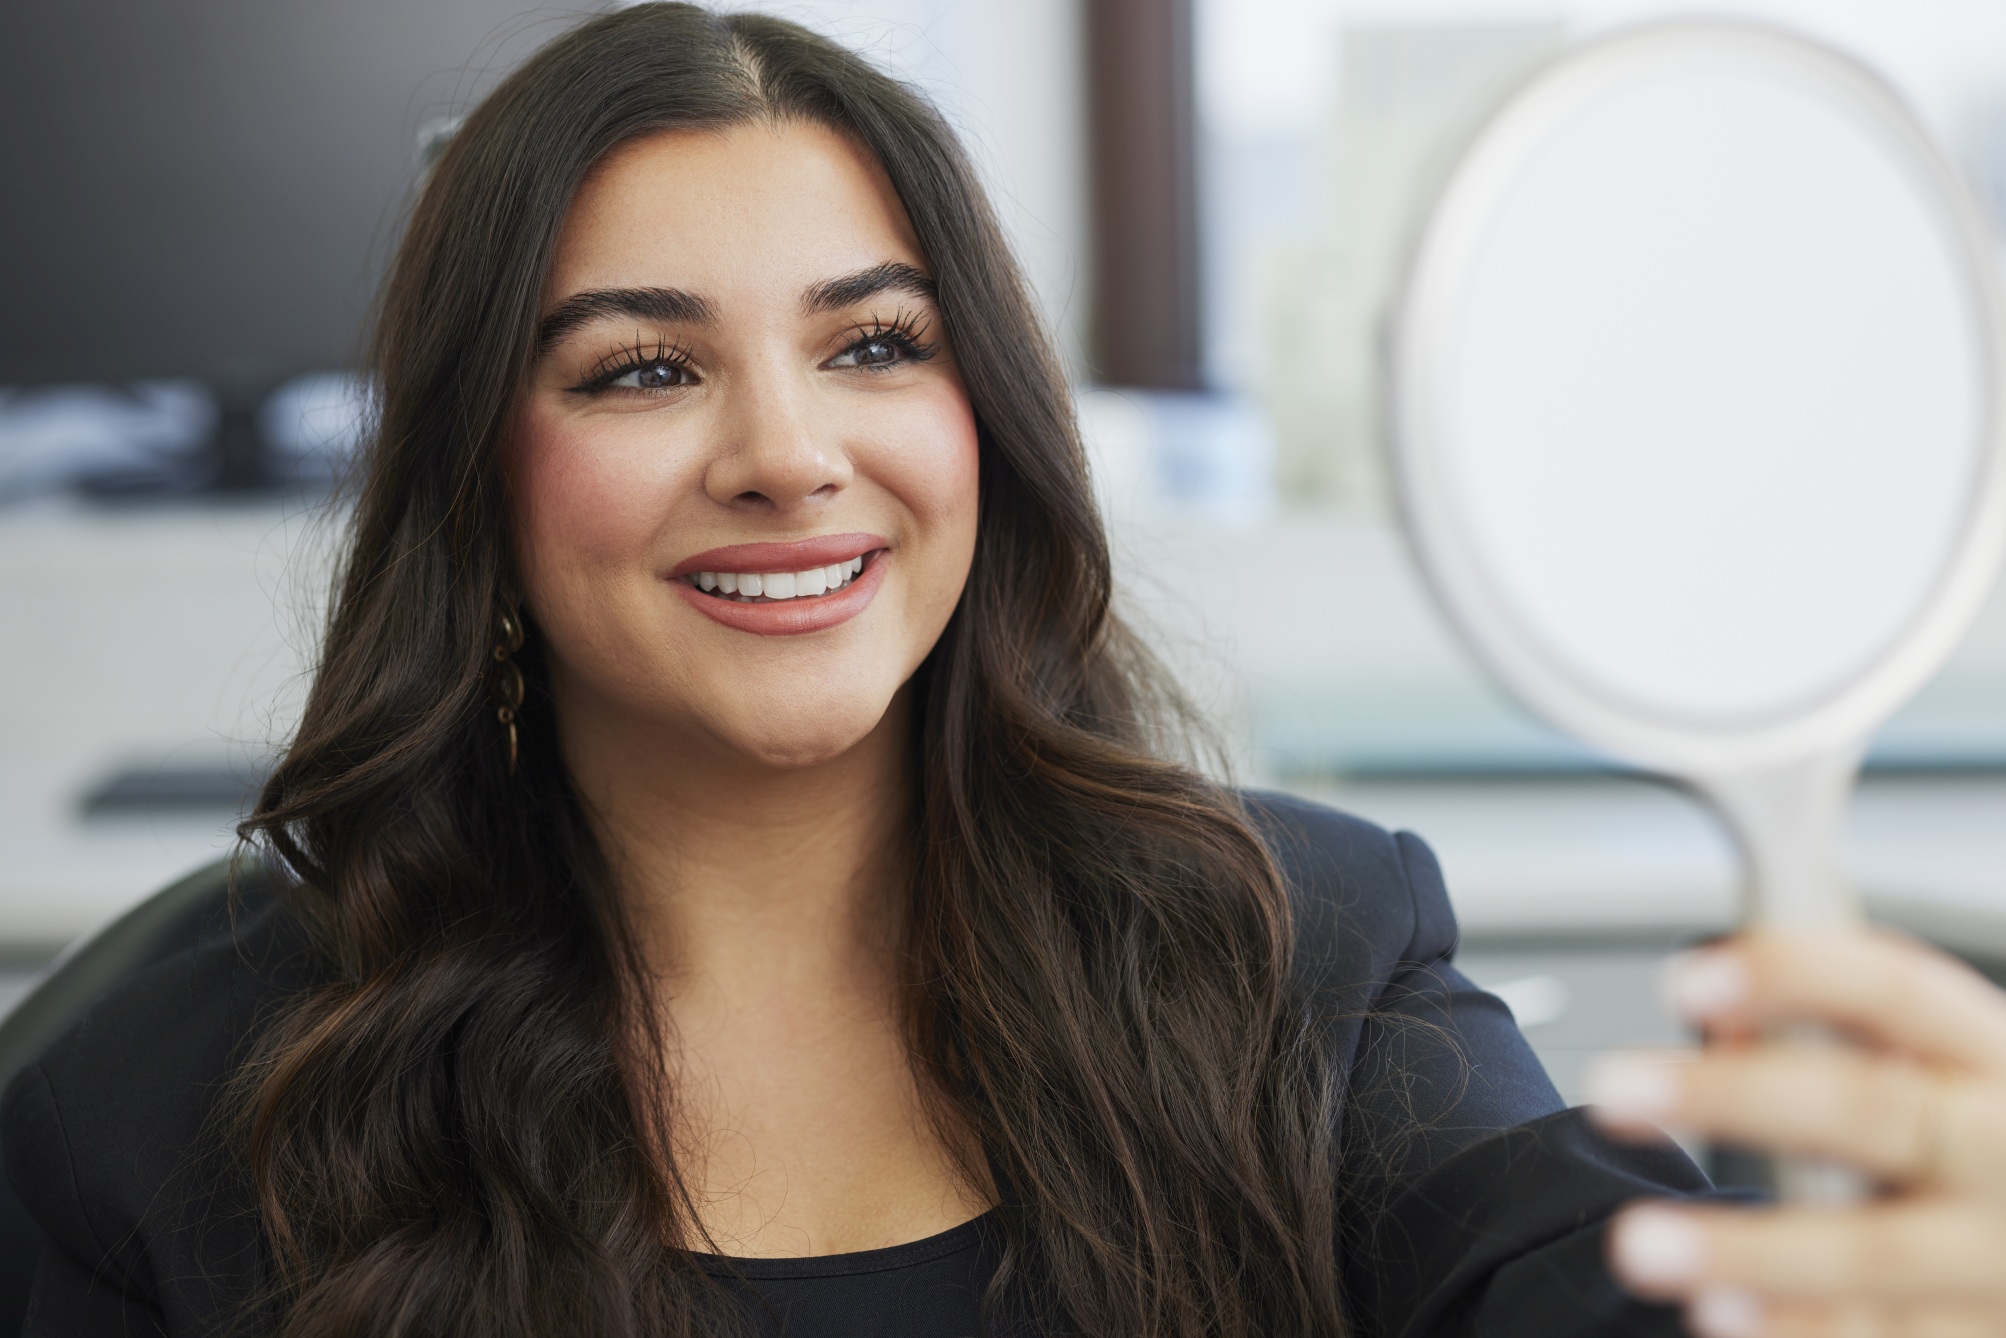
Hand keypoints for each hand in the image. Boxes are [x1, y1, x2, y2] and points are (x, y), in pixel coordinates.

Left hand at [1586, 928, 2005, 1336]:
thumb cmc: (1984, 1139)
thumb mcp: (1945, 1070)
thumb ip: (1842, 1036)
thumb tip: (1723, 1026)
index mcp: (1991, 1056)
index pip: (1895, 991)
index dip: (1794, 977)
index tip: (1686, 984)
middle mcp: (2003, 1150)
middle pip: (1870, 1110)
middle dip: (1735, 1098)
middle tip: (1614, 1090)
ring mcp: (1997, 1259)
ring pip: (1874, 1252)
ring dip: (1750, 1251)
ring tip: (1641, 1244)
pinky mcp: (1983, 1334)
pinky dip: (1799, 1334)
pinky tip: (1715, 1318)